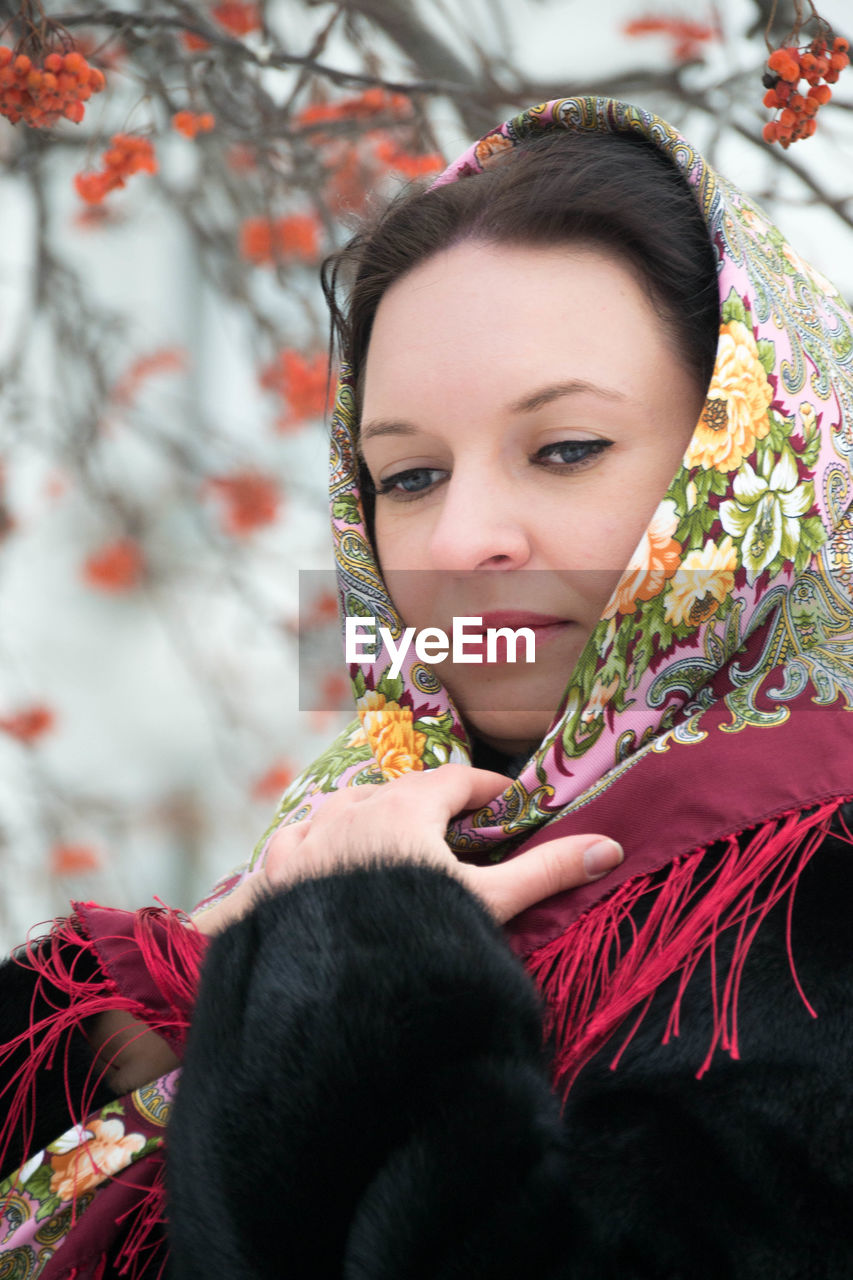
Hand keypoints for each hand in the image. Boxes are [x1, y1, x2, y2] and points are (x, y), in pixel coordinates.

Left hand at [262, 764, 622, 924]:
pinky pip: (294, 846)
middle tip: (455, 831)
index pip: (455, 779)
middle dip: (428, 805)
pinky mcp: (270, 876)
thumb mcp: (486, 906)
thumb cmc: (415, 943)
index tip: (507, 804)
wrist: (329, 999)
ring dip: (368, 820)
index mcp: (402, 808)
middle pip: (397, 791)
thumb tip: (610, 848)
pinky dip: (314, 849)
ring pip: (341, 811)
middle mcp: (347, 811)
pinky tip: (319, 870)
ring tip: (390, 847)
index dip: (486, 789)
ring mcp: (302, 841)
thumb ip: (545, 873)